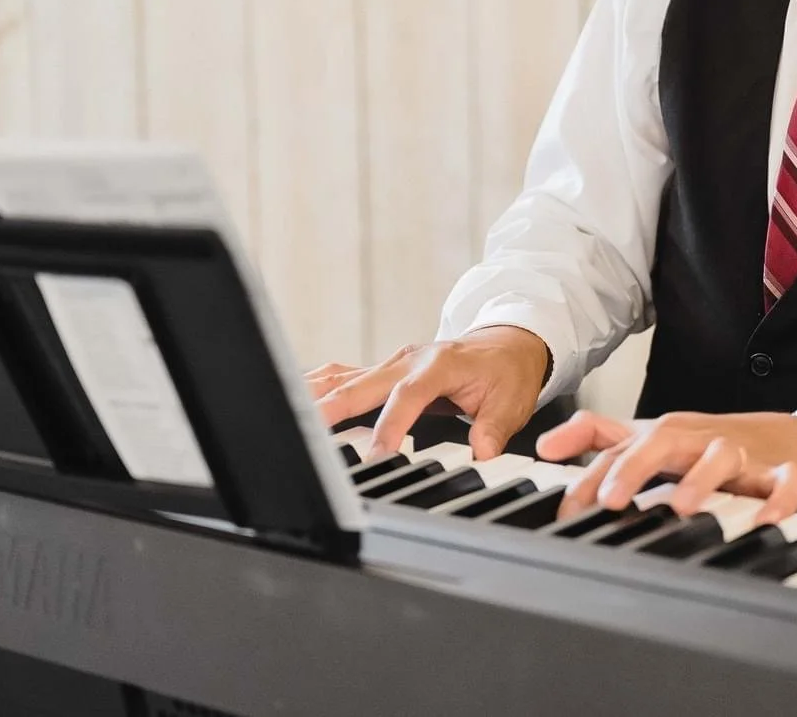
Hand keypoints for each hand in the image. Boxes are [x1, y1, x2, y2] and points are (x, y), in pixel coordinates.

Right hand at [307, 325, 551, 460]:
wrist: (508, 342)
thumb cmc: (506, 372)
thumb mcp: (511, 402)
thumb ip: (493, 429)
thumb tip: (482, 454)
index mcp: (440, 365)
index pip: (408, 395)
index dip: (390, 424)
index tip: (376, 454)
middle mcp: (409, 359)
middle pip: (363, 383)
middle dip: (333, 407)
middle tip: (306, 431)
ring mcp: (393, 362)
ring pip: (346, 378)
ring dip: (316, 395)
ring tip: (285, 410)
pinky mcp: (384, 369)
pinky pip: (346, 375)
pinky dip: (320, 386)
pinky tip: (296, 395)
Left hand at [536, 409, 796, 527]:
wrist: (787, 441)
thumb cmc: (709, 445)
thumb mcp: (651, 439)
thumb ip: (598, 438)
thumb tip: (546, 444)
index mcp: (666, 436)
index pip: (623, 451)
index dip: (592, 477)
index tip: (569, 508)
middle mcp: (699, 441)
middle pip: (664, 442)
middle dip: (635, 468)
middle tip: (611, 500)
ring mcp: (743, 455)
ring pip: (722, 458)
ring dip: (701, 480)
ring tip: (682, 507)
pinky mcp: (784, 473)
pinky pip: (784, 484)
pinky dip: (778, 500)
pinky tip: (766, 520)